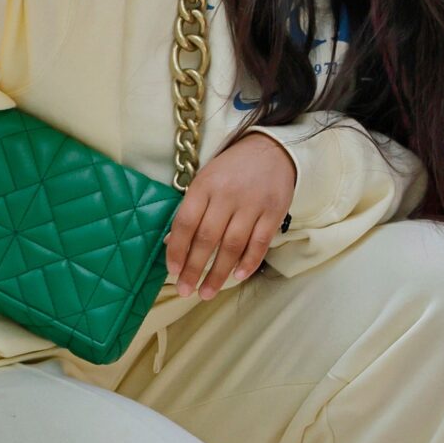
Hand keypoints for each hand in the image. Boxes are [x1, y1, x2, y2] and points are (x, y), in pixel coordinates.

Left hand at [166, 132, 297, 299]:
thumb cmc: (231, 170)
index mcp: (205, 185)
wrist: (271, 150)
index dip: (177, 250)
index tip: (172, 272)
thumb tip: (170, 244)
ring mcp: (252, 204)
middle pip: (207, 238)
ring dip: (218, 273)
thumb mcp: (205, 181)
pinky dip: (248, 262)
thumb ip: (190, 210)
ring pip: (232, 245)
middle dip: (194, 269)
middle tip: (186, 291)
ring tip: (207, 292)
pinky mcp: (274, 211)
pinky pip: (260, 242)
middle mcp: (227, 195)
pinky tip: (237, 276)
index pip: (185, 223)